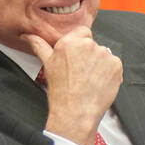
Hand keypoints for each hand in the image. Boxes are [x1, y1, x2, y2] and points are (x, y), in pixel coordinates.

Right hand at [24, 29, 121, 144]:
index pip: (82, 32)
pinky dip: (109, 72)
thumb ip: (39, 45)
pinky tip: (99, 82)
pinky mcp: (116, 65)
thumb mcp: (47, 65)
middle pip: (92, 44)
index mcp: (70, 42)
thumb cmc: (61, 92)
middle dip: (88, 55)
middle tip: (81, 71)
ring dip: (99, 64)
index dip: (80, 45)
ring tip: (90, 79)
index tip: (77, 56)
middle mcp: (88, 45)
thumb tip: (28, 36)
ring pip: (103, 55)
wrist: (76, 112)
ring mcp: (104, 55)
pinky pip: (114, 64)